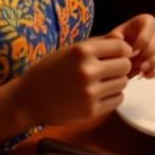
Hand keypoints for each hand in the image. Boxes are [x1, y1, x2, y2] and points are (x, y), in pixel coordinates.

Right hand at [12, 36, 134, 126]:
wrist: (27, 100)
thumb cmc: (50, 70)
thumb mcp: (71, 50)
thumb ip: (98, 45)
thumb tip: (126, 43)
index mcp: (83, 51)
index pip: (121, 47)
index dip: (122, 50)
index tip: (117, 55)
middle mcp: (88, 71)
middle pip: (125, 65)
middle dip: (120, 66)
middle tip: (109, 70)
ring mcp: (90, 93)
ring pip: (123, 83)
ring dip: (116, 82)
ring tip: (102, 83)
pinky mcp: (90, 111)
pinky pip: (118, 100)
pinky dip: (113, 97)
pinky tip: (100, 95)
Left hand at [106, 13, 154, 77]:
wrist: (111, 62)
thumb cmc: (111, 49)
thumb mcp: (109, 41)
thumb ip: (114, 39)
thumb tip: (121, 41)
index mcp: (141, 23)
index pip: (149, 23)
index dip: (143, 38)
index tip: (132, 52)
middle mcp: (153, 32)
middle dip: (148, 54)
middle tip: (135, 64)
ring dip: (154, 62)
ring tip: (140, 70)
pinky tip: (145, 75)